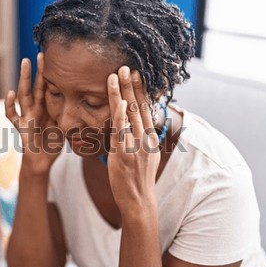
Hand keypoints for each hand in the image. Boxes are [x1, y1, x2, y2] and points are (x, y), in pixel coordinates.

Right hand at [5, 53, 63, 174]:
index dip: (50, 74)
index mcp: (47, 108)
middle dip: (37, 70)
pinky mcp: (21, 127)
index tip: (56, 60)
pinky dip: (9, 105)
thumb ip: (70, 114)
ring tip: (25, 63)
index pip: (48, 87)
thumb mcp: (65, 126)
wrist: (42, 162)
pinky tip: (10, 94)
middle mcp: (36, 109)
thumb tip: (89, 104)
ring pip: (24, 94)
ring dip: (24, 78)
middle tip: (40, 53)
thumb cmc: (52, 143)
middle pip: (36, 86)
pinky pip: (13, 115)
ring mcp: (27, 116)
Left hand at [106, 66, 160, 213]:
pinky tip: (119, 101)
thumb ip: (140, 137)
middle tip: (125, 66)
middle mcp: (145, 138)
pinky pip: (122, 131)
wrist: (138, 200)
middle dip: (131, 85)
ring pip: (129, 114)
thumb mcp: (145, 155)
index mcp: (150, 137)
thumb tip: (134, 123)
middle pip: (138, 106)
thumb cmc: (138, 178)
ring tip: (115, 75)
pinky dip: (121, 115)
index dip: (140, 90)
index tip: (135, 74)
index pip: (145, 109)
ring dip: (123, 93)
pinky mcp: (125, 154)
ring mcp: (136, 146)